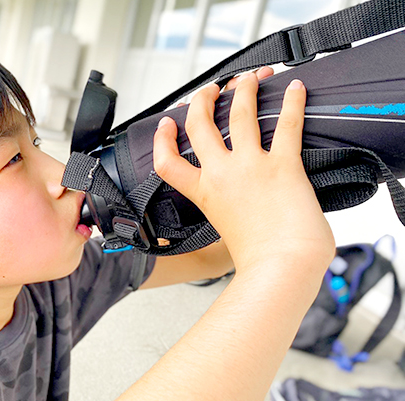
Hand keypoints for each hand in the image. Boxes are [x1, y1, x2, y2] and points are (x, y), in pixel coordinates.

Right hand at [152, 73, 333, 274]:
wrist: (281, 266)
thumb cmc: (258, 259)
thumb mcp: (225, 235)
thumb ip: (225, 216)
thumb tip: (236, 214)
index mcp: (204, 193)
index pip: (167, 162)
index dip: (162, 139)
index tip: (167, 124)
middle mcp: (222, 174)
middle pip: (200, 125)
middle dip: (203, 99)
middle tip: (212, 89)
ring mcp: (251, 166)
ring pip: (240, 113)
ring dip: (243, 89)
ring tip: (249, 78)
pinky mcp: (283, 164)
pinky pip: (287, 124)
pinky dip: (292, 102)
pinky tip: (293, 88)